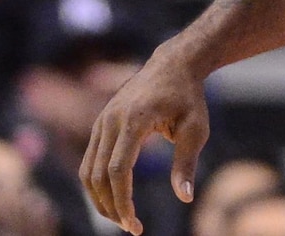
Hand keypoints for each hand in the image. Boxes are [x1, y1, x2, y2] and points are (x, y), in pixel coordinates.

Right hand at [80, 45, 209, 234]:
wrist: (173, 65)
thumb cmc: (189, 98)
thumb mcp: (196, 129)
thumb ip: (187, 163)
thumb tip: (185, 198)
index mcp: (134, 120)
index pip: (118, 170)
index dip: (123, 201)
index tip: (135, 225)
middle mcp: (110, 120)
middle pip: (98, 175)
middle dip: (110, 206)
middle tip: (131, 227)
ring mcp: (101, 121)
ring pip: (87, 170)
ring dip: (99, 199)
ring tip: (122, 218)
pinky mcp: (99, 124)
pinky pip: (90, 160)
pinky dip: (97, 184)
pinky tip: (114, 198)